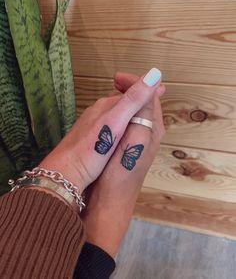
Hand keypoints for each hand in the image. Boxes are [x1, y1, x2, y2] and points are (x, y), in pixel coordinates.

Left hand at [39, 69, 161, 192]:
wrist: (66, 171)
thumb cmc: (91, 149)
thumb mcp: (115, 122)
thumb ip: (133, 99)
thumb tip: (153, 75)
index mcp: (107, 106)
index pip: (131, 91)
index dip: (147, 89)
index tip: (161, 88)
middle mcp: (99, 111)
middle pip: (123, 100)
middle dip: (139, 97)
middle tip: (154, 96)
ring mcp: (92, 123)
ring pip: (115, 111)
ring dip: (130, 108)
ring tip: (141, 110)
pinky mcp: (89, 136)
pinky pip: (109, 122)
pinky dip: (120, 121)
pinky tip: (121, 128)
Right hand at [82, 72, 165, 256]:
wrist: (110, 200)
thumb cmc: (120, 169)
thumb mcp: (135, 137)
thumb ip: (145, 111)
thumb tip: (155, 84)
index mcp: (154, 127)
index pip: (151, 96)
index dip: (136, 82)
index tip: (115, 77)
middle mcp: (150, 132)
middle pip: (145, 102)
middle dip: (132, 88)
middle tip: (113, 81)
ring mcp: (140, 139)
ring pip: (137, 111)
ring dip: (127, 98)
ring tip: (112, 91)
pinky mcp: (129, 146)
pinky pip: (129, 121)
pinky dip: (122, 111)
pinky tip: (112, 112)